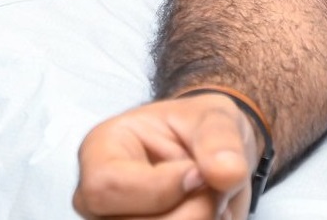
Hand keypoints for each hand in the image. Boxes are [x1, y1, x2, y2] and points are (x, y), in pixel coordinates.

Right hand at [73, 94, 259, 219]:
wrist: (212, 157)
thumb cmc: (197, 130)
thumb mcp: (214, 117)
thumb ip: (219, 140)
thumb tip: (228, 173)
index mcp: (101, 152)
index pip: (107, 187)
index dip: (160, 188)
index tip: (198, 173)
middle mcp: (98, 201)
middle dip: (191, 211)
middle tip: (213, 186)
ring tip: (213, 199)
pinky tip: (211, 217)